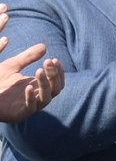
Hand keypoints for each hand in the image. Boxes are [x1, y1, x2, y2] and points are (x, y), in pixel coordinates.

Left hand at [0, 8, 63, 122]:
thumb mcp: (12, 65)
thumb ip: (27, 57)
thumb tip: (44, 46)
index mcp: (37, 86)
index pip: (56, 81)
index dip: (58, 71)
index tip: (54, 59)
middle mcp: (36, 97)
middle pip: (55, 89)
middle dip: (54, 75)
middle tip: (48, 62)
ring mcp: (29, 106)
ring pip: (46, 98)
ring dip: (45, 85)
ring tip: (39, 70)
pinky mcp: (19, 114)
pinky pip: (30, 108)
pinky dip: (31, 98)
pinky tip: (28, 87)